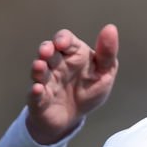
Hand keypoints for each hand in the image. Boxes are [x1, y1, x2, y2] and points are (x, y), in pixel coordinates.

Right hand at [26, 25, 118, 143]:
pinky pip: (35, 95)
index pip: (65, 40)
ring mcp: (46, 81)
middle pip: (48, 52)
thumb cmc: (88, 91)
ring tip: (39, 66)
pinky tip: (38, 89)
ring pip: (39, 71)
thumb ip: (107, 53)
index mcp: (73, 55)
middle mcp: (57, 65)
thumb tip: (110, 28)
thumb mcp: (104, 73)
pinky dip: (35, 92)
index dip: (63, 39)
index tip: (63, 43)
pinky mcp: (39, 100)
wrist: (73, 118)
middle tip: (47, 52)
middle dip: (46, 49)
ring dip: (38, 68)